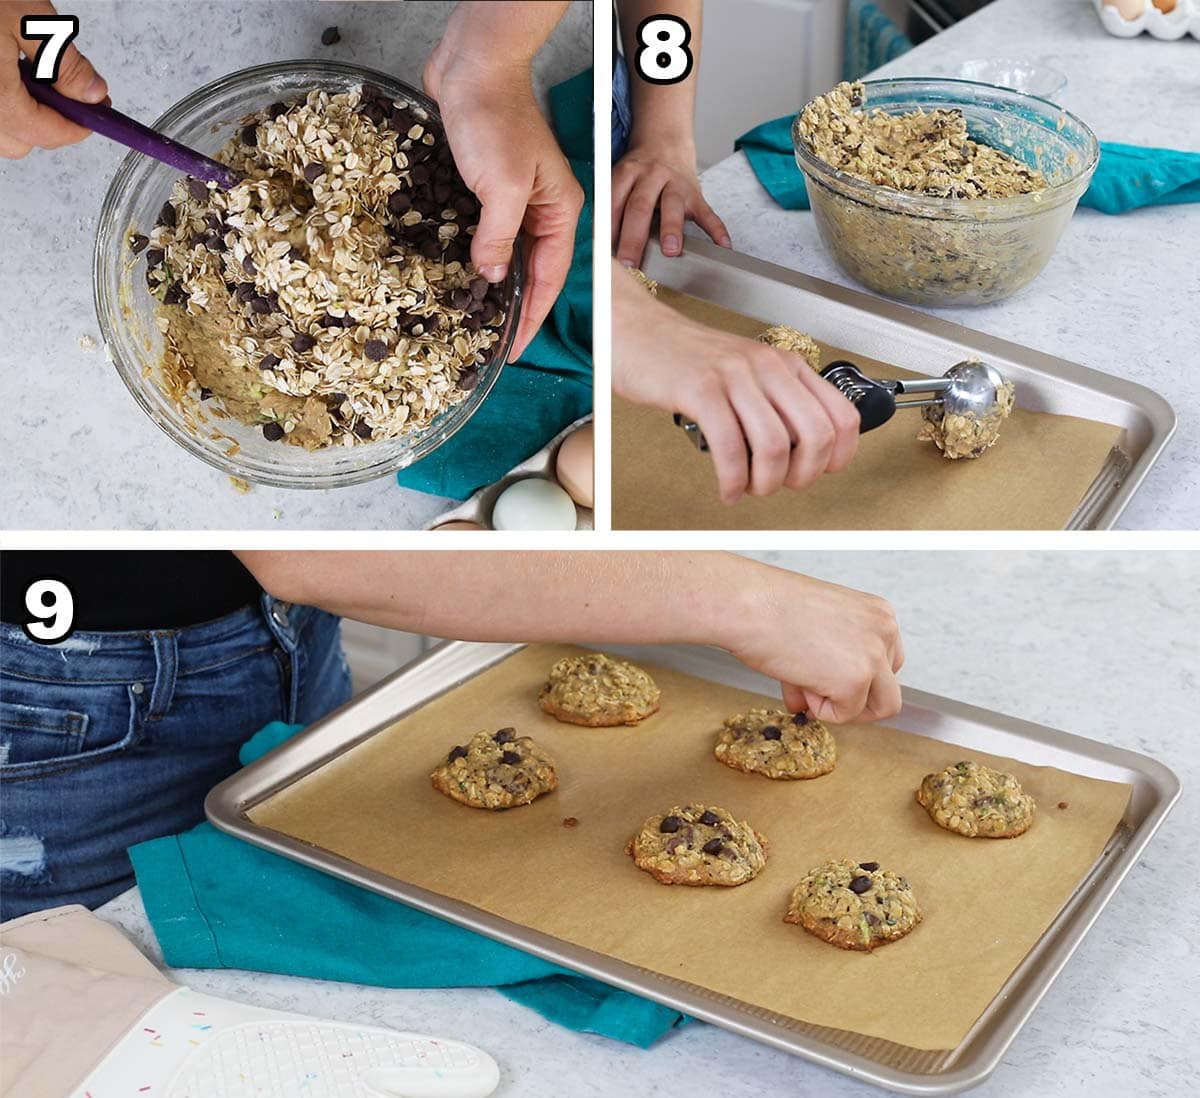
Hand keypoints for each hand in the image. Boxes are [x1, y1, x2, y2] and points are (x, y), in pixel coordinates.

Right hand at [0, 0, 107, 157]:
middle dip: (46, 122)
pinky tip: (0, 66)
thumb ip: (64, 64)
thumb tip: (91, 93)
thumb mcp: (28, 18)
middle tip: (62, 89)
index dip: (79, 126)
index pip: (48, 134)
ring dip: (17, 111)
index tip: (96, 112)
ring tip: (24, 70)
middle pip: (19, 142)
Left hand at [424, 53, 582, 361]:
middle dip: (514, 307)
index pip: (549, 278)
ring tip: (475, 317)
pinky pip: (486, 232)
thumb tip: (494, 276)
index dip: (531, 317)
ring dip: (494, 284)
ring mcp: (516, 197)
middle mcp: (542, 209)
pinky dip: (476, 254)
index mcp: (559, 211)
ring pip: (508, 253)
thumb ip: (499, 236)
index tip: (512, 349)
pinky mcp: (488, 186)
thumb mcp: (501, 186)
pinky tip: (461, 273)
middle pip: (533, 271)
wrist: (472, 65)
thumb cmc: (495, 117)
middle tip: (490, 341)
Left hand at [612, 141, 728, 266]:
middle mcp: (652, 176)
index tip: (604, 253)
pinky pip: (708, 214)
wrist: (665, 141)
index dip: (608, 227)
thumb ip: (612, 207)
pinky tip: (722, 245)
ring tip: (670, 250)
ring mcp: (676, 185)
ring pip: (673, 206)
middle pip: (640, 206)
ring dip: (672, 228)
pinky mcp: (696, 195)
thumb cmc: (639, 171)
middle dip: (634, 236)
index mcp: (628, 173)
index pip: (614, 201)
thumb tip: (604, 246)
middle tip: (629, 260)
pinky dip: (717, 230)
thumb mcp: (620, 179)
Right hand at [613, 264, 859, 503]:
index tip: (817, 473)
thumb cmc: (688, 361)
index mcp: (786, 365)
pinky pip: (730, 447)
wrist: (639, 333)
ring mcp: (735, 377)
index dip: (838, 457)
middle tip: (780, 485)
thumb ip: (775, 404)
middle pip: (816, 435)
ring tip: (749, 488)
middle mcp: (768, 367)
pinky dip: (732, 480)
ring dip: (765, 483)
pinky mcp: (701, 390)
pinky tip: (726, 488)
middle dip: (804, 476)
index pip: (843, 416)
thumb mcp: (747, 374)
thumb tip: (801, 454)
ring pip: (775, 446)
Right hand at [725, 565, 904, 723]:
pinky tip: (798, 682)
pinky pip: (845, 714)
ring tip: (807, 686)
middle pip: (890, 687)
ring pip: (882, 706)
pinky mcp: (855, 680)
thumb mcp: (813, 627)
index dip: (855, 677)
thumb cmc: (768, 605)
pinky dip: (820, 709)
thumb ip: (827, 660)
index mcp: (877, 612)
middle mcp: (884, 630)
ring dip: (844, 707)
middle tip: (818, 693)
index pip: (887, 661)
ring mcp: (873, 655)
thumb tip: (816, 693)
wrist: (746, 603)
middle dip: (855, 699)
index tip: (828, 679)